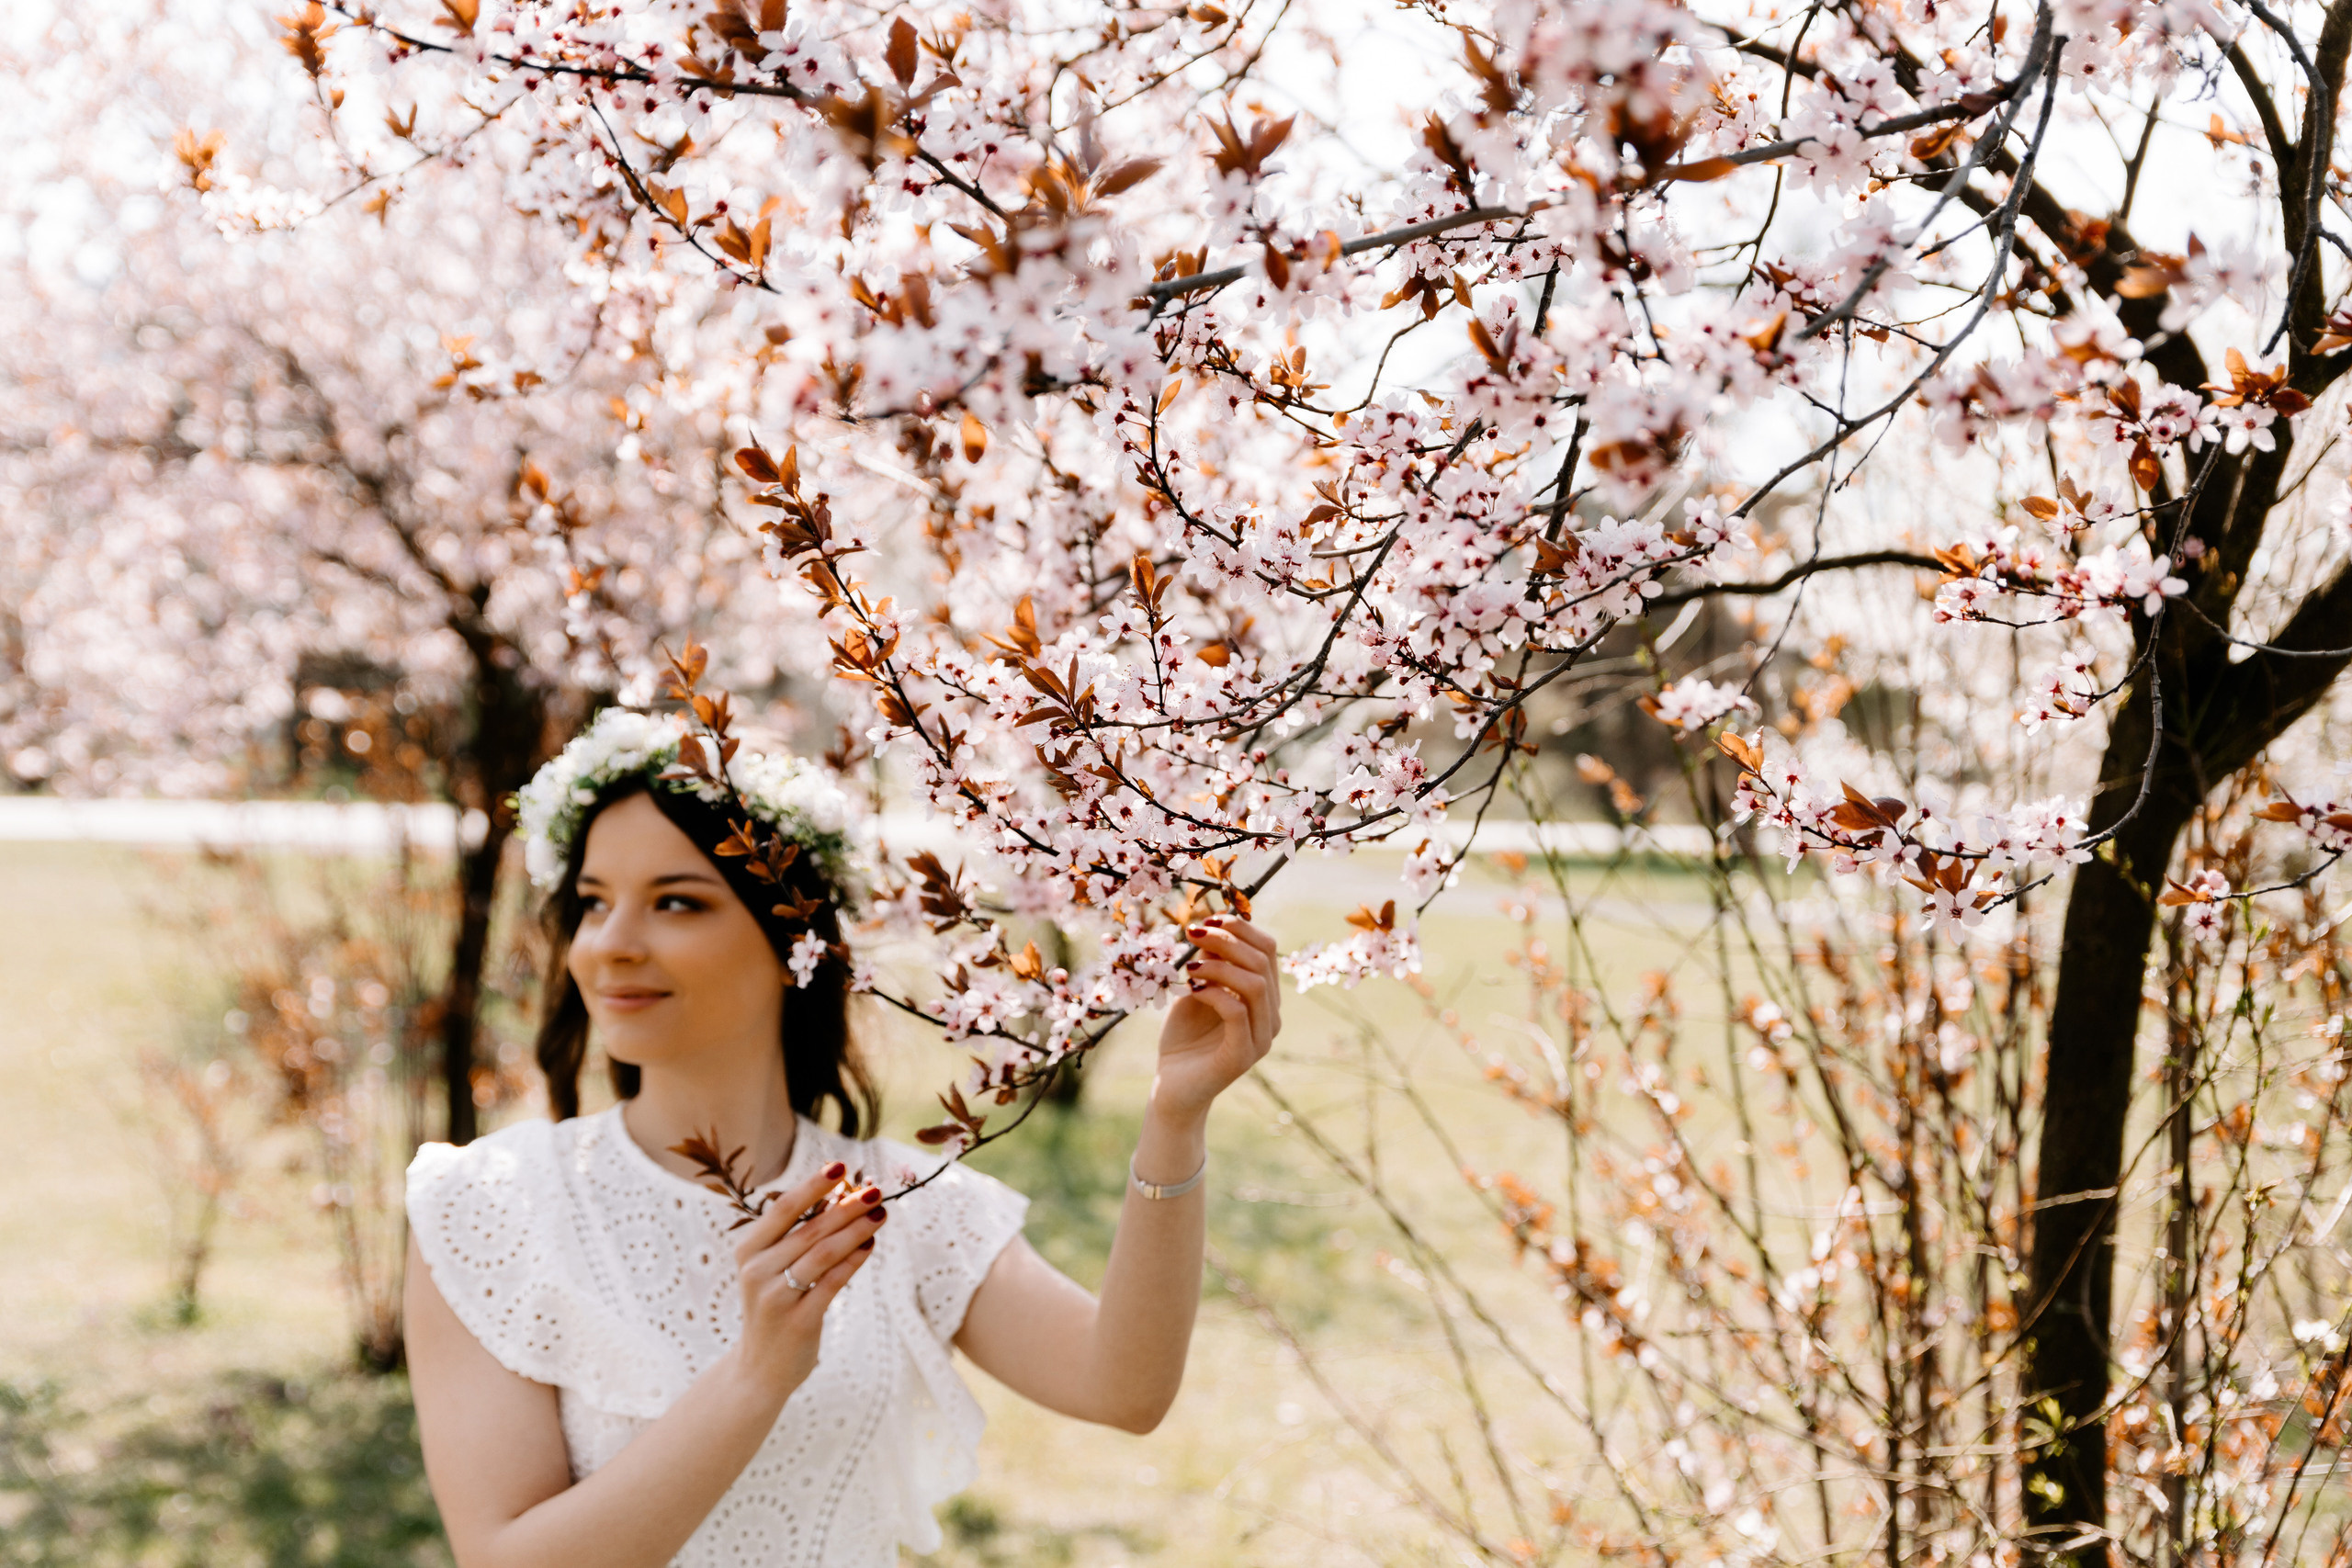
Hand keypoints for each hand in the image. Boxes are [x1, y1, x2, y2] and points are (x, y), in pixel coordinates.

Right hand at [729, 1162, 884, 1400]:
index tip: (840, 1166)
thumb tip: (838, 1196)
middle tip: (875, 1190)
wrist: (759, 1368)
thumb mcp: (773, 1269)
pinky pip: (832, 1283)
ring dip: (856, 1230)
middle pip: (809, 1229)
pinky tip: (871, 1246)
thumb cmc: (773, 1307)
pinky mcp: (799, 1321)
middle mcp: (757, 1271)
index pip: (783, 1209)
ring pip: (823, 1254)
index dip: (813, 1185)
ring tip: (881, 1214)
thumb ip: (798, 1236)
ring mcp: (776, 1297)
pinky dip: (854, 1261)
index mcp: (748, 1251)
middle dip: (846, 1207)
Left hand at [1152, 917, 1280, 1123]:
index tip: (1206, 920)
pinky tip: (1191, 988)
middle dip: (1226, 940)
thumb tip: (1213, 927)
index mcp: (1265, 998)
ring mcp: (1261, 1038)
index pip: (1268, 949)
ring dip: (1219, 965)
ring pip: (1255, 984)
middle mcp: (1271, 1017)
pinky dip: (1213, 992)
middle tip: (1192, 935)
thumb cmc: (1184, 1038)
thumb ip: (1209, 962)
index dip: (1240, 928)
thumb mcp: (1196, 989)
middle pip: (1263, 961)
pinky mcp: (1242, 1056)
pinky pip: (1237, 1011)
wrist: (1172, 1087)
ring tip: (1189, 966)